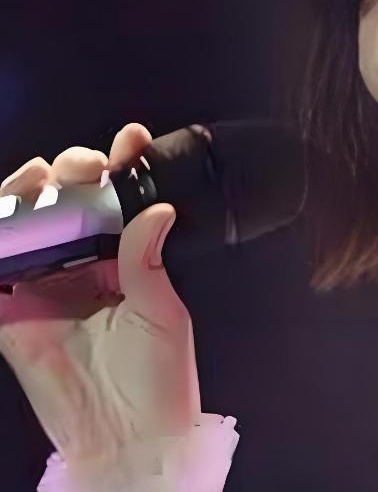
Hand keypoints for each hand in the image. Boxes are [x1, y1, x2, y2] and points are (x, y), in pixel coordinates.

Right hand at [0, 123, 199, 480]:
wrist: (128, 436)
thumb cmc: (159, 377)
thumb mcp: (161, 310)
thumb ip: (146, 259)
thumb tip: (157, 208)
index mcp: (123, 260)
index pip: (116, 201)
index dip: (119, 166)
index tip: (131, 140)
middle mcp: (81, 266)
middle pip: (64, 201)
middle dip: (70, 170)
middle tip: (82, 167)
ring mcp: (42, 286)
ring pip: (22, 224)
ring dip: (23, 193)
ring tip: (39, 179)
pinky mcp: (8, 312)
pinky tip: (1, 217)